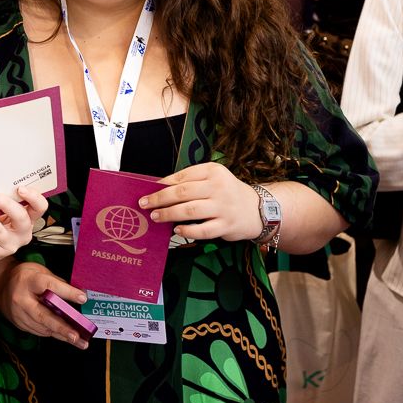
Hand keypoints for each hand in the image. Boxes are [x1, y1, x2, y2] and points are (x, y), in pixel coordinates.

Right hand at [0, 262, 89, 350]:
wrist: (0, 285)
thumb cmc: (25, 277)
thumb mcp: (41, 271)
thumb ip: (58, 283)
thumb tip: (78, 296)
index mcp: (29, 281)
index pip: (50, 286)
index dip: (67, 293)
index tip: (83, 299)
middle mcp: (22, 299)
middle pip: (43, 315)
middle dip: (62, 327)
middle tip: (77, 336)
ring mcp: (19, 314)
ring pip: (42, 327)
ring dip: (61, 335)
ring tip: (79, 341)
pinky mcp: (19, 324)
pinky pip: (38, 331)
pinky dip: (53, 334)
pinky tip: (65, 337)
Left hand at [139, 163, 261, 243]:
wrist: (257, 210)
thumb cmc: (227, 194)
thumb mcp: (213, 180)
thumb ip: (191, 182)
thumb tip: (159, 188)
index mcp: (213, 171)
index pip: (182, 176)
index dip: (162, 184)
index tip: (147, 190)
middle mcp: (218, 187)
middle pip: (183, 192)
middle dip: (160, 199)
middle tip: (144, 204)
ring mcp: (223, 207)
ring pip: (190, 210)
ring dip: (169, 214)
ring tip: (155, 216)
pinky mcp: (226, 225)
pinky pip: (202, 229)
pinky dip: (187, 230)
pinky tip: (176, 230)